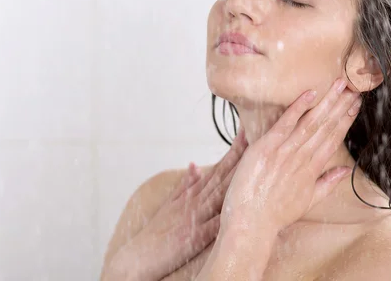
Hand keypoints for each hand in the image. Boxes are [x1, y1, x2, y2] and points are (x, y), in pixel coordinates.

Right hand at [116, 131, 248, 280]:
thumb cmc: (155, 233)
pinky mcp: (193, 239)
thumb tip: (195, 164)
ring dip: (235, 179)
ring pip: (218, 196)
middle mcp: (194, 203)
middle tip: (253, 136)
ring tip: (251, 164)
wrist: (136, 257)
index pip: (216, 170)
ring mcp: (194, 219)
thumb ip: (184, 185)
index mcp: (191, 195)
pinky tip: (238, 207)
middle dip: (238, 157)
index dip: (233, 152)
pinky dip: (224, 216)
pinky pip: (212, 227)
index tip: (246, 135)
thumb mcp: (169, 204)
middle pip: (220, 177)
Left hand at [220, 78, 361, 233]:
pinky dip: (297, 108)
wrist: (252, 223)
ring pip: (311, 122)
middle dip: (341, 105)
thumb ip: (326, 184)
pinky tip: (310, 94)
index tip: (356, 104)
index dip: (345, 119)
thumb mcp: (307, 202)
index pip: (333, 138)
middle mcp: (303, 159)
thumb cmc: (275, 215)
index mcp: (313, 170)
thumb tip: (343, 172)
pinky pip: (284, 124)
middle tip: (355, 87)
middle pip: (326, 127)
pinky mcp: (267, 149)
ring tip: (340, 85)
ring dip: (327, 102)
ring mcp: (285, 153)